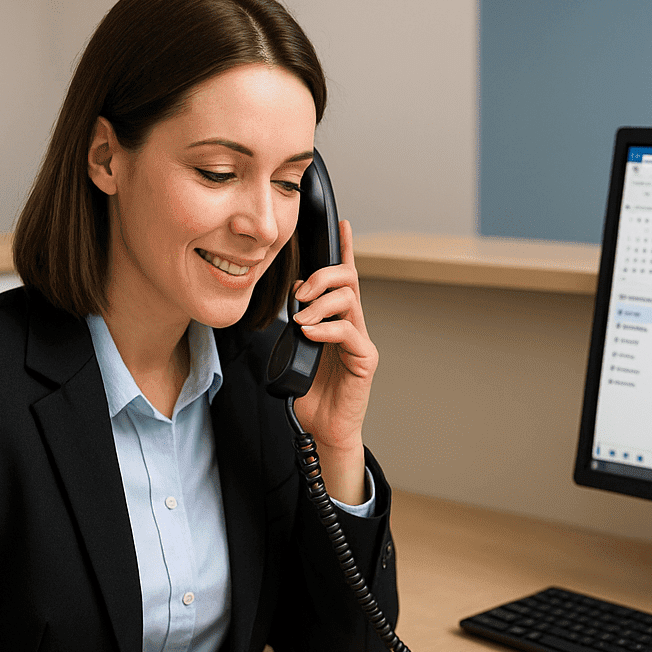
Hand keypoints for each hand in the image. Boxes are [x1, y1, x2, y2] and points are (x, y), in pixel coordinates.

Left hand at [291, 219, 376, 504]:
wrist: (324, 427)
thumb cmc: (311, 391)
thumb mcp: (295, 350)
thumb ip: (295, 326)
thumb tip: (286, 305)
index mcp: (336, 319)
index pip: (343, 278)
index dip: (344, 249)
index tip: (342, 224)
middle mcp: (352, 324)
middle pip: (349, 280)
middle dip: (324, 276)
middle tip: (301, 290)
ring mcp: (360, 341)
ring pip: (349, 300)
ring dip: (321, 303)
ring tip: (301, 318)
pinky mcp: (365, 359)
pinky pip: (349, 332)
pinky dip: (326, 329)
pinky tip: (310, 333)